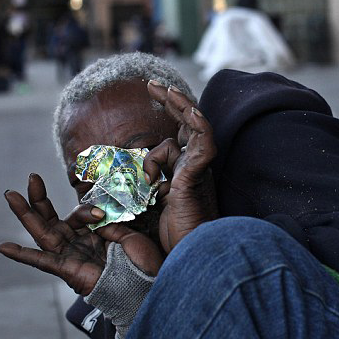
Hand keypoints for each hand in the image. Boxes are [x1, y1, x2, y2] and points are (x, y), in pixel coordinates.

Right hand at [0, 174, 163, 294]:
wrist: (144, 285)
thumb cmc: (141, 263)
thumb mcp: (128, 235)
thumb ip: (110, 224)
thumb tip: (98, 215)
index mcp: (94, 234)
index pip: (81, 214)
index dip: (87, 211)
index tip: (100, 214)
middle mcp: (78, 242)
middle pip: (52, 217)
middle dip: (40, 198)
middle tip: (32, 176)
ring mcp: (69, 255)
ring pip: (42, 232)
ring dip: (25, 213)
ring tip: (10, 195)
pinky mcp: (65, 269)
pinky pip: (41, 260)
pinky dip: (22, 254)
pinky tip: (3, 247)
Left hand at [143, 81, 218, 252]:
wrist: (188, 254)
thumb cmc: (173, 234)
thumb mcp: (149, 204)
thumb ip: (143, 187)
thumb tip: (134, 177)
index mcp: (183, 170)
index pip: (176, 134)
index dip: (168, 113)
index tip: (150, 92)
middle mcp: (194, 167)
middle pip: (188, 124)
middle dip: (172, 102)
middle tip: (153, 84)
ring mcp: (198, 170)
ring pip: (193, 129)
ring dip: (180, 107)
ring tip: (162, 90)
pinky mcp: (198, 177)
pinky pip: (204, 145)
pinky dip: (199, 127)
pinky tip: (191, 113)